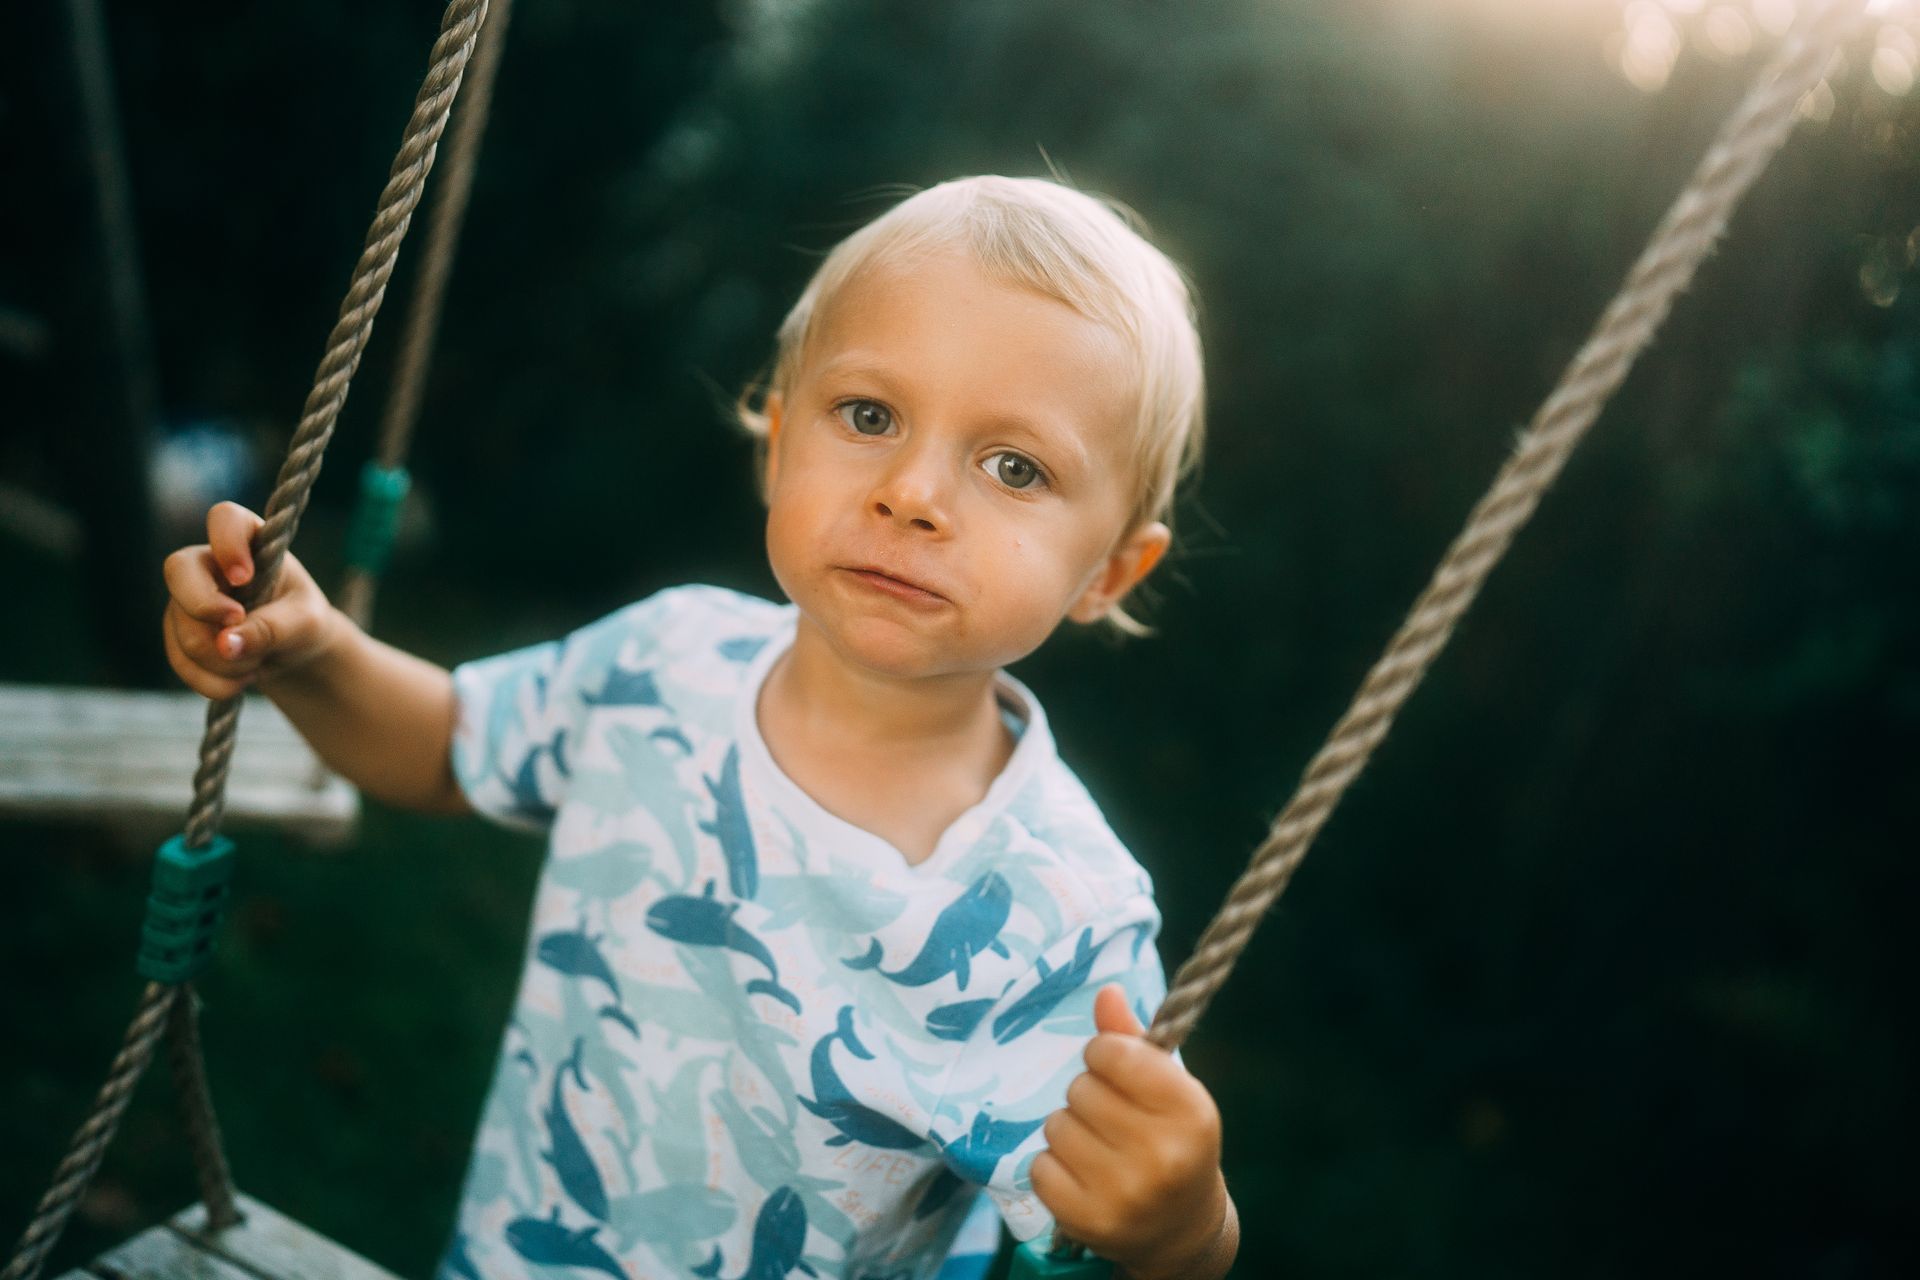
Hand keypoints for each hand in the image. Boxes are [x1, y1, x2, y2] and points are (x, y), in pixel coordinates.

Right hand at [162, 501, 337, 698]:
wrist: (291, 652)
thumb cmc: (303, 621)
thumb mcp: (305, 624)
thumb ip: (272, 628)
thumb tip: (224, 644)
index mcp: (248, 540)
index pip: (225, 518)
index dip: (227, 544)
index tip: (243, 577)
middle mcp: (208, 562)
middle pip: (178, 570)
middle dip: (205, 608)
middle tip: (237, 627)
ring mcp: (186, 597)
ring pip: (183, 628)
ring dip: (224, 660)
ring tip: (259, 664)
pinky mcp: (176, 632)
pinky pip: (180, 660)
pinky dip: (212, 680)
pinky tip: (239, 682)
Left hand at [1031, 985, 1236, 1279]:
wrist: (1180, 1226)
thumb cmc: (1172, 1139)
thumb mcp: (1168, 1088)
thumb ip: (1132, 1040)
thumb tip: (1106, 991)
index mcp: (1190, 1111)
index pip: (1112, 1052)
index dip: (1104, 1055)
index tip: (1115, 1070)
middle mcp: (1162, 1155)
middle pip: (1080, 1089)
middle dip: (1089, 1096)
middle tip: (1112, 1119)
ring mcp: (1125, 1193)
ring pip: (1056, 1125)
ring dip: (1069, 1130)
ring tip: (1099, 1148)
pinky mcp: (1088, 1221)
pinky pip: (1039, 1166)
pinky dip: (1052, 1166)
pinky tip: (1082, 1175)